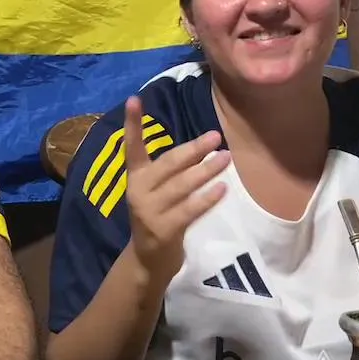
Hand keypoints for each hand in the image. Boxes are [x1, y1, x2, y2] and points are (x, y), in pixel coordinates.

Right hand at [123, 96, 229, 287]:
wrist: (148, 260)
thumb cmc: (157, 217)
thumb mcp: (154, 191)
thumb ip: (168, 171)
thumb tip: (201, 146)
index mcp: (135, 178)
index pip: (132, 147)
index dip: (132, 124)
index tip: (133, 99)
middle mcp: (138, 191)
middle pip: (168, 164)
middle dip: (193, 149)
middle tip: (215, 136)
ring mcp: (149, 211)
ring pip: (182, 185)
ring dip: (206, 171)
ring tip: (225, 158)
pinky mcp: (163, 230)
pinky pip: (189, 210)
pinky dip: (207, 198)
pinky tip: (222, 188)